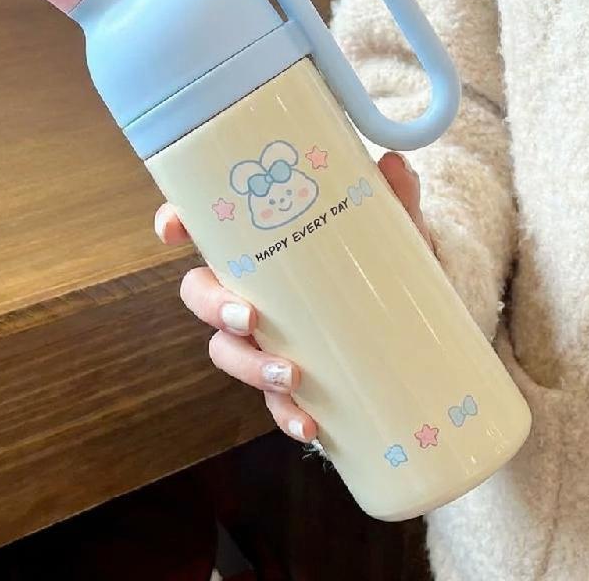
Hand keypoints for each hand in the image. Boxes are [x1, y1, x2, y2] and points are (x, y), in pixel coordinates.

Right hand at [154, 151, 435, 443]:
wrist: (416, 319)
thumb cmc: (383, 262)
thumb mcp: (393, 229)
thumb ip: (393, 199)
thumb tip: (394, 164)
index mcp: (263, 246)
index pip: (205, 229)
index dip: (176, 224)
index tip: (172, 230)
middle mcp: (251, 289)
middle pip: (200, 295)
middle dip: (212, 306)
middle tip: (248, 316)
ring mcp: (266, 337)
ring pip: (227, 351)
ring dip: (249, 367)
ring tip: (290, 375)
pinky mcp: (290, 379)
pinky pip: (272, 402)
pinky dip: (286, 414)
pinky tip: (310, 424)